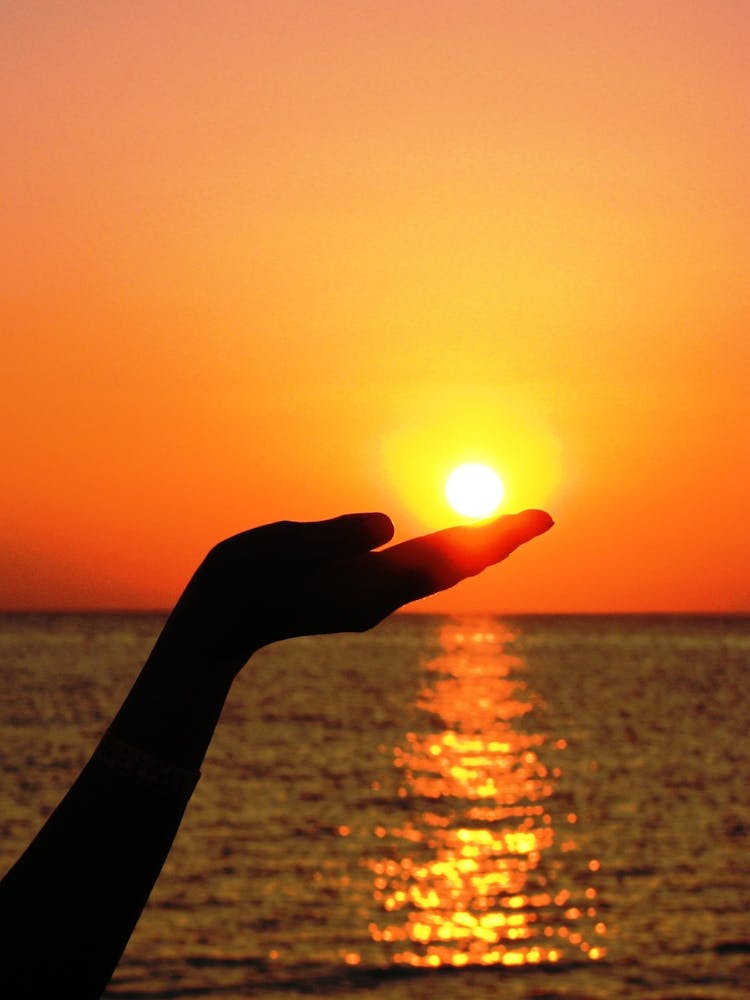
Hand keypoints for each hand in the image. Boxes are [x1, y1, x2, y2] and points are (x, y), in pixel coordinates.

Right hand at [158, 509, 553, 676]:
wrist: (217, 628)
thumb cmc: (239, 585)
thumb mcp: (279, 551)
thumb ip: (333, 537)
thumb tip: (387, 525)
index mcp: (367, 586)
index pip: (446, 557)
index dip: (492, 536)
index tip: (537, 519)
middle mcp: (378, 596)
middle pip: (451, 566)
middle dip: (495, 541)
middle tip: (540, 519)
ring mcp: (368, 598)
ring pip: (435, 570)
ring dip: (472, 548)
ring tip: (508, 529)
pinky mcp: (355, 593)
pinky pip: (412, 571)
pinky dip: (441, 553)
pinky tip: (448, 545)